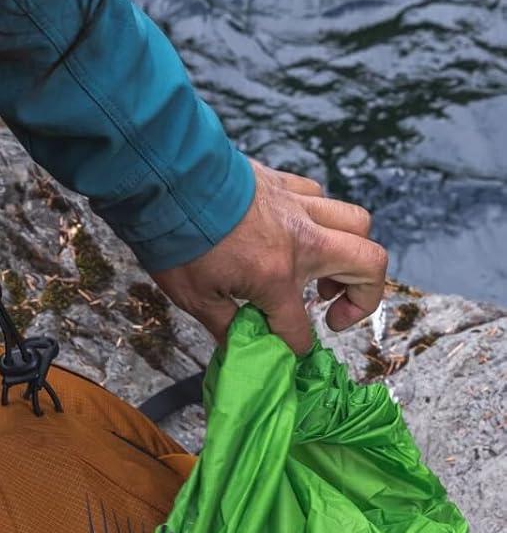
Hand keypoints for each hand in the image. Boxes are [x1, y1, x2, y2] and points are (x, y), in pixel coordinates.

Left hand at [151, 161, 387, 353]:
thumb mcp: (195, 297)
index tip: (289, 350)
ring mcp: (297, 206)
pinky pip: (322, 197)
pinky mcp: (285, 183)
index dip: (296, 346)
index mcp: (276, 276)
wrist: (164, 183)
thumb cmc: (175, 241)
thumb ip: (225, 325)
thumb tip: (239, 346)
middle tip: (335, 313)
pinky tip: (297, 231)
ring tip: (324, 273)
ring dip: (352, 251)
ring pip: (357, 223)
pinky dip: (321, 217)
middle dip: (365, 297)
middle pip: (369, 263)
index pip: (299, 326)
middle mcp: (300, 239)